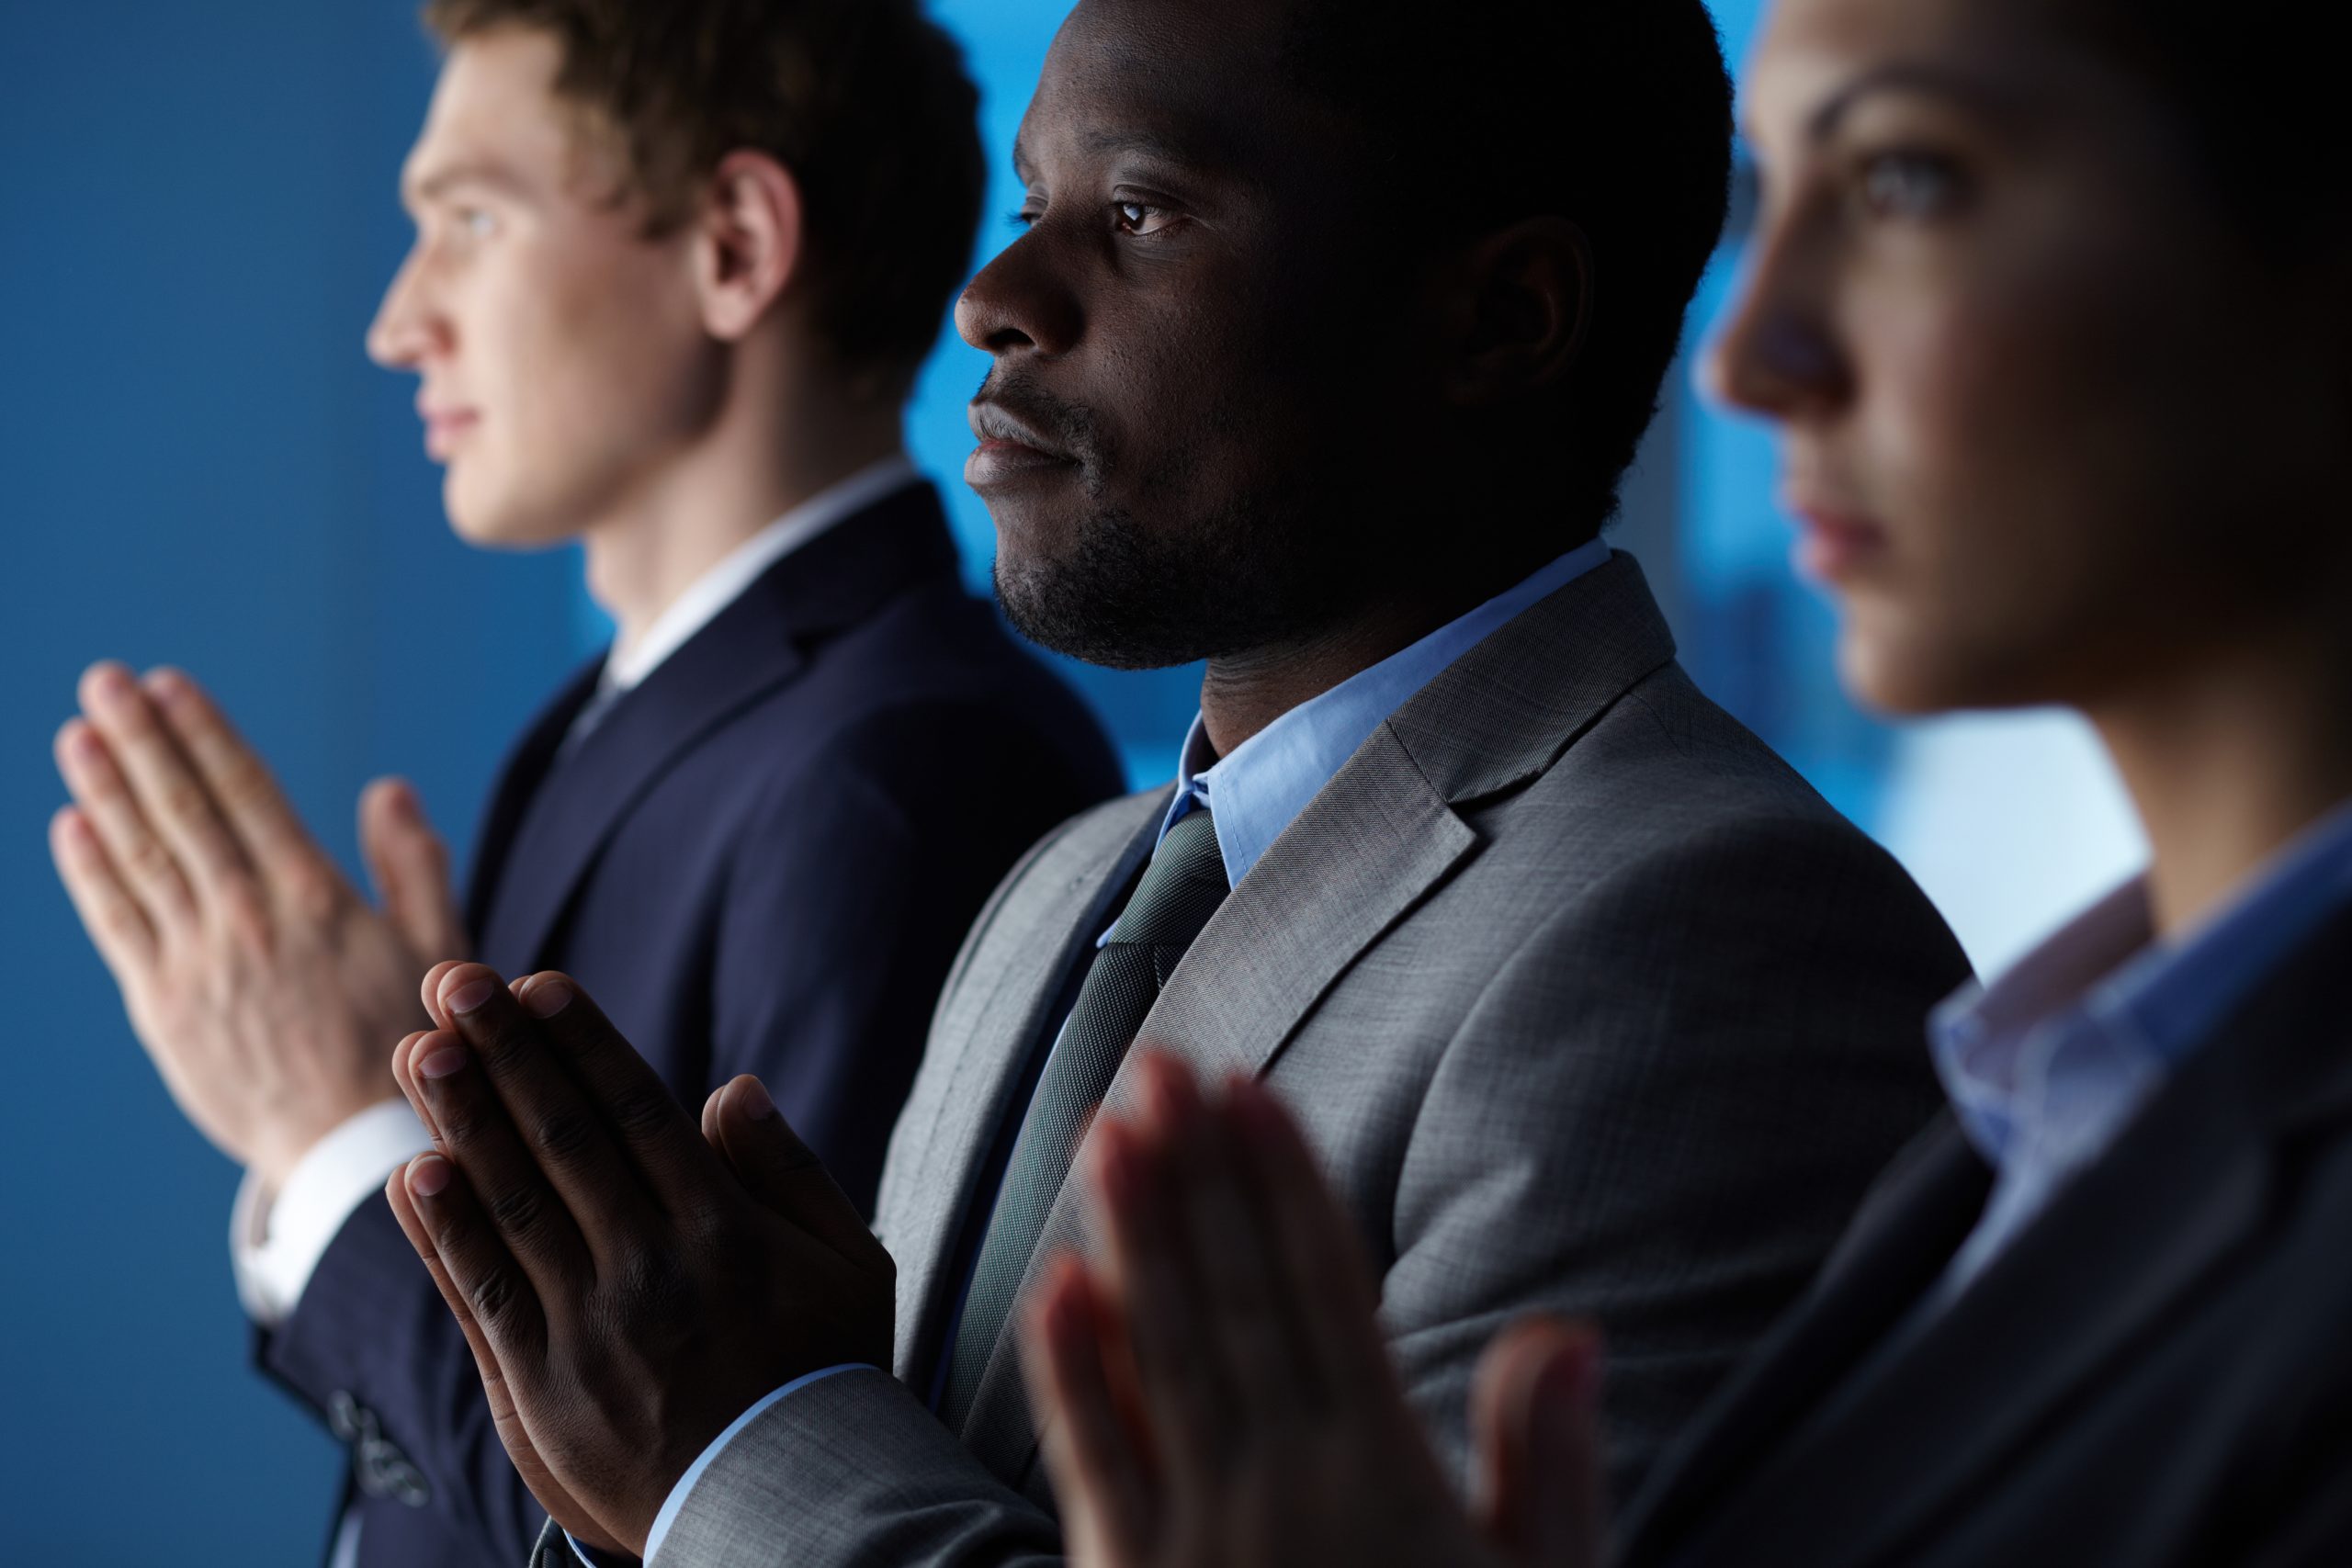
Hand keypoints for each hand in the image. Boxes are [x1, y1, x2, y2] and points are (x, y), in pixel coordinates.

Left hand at [49, 663, 464, 1184]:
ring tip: (76, 734)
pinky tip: (72, 826)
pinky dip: (92, 873)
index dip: (204, 734)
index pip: (247, 793)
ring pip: (143, 857)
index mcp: (318, 897)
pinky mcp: (165, 1008)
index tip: (170, 684)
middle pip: (184, 810)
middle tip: (106, 682)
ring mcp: (201, 963)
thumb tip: (388, 788)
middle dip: (141, 739)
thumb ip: (413, 864)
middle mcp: (252, 920)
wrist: (356, 1148)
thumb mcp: (439, 948)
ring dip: (105, 790)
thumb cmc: (410, 1046)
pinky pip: (119, 926)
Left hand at [384, 962, 893, 1555]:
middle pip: (565, 1142)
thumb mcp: (852, 1264)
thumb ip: (791, 1172)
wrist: (793, 1508)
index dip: (583, 1044)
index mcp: (726, 1230)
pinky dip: (445, 1233)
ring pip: (514, 1206)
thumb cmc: (826, 1374)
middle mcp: (654, 1268)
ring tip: (418, 1048)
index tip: (537, 984)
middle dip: (505, 1055)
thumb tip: (731, 1088)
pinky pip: (483, 1296)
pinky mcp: (541, 1389)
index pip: (638, 1114)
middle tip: (454, 983)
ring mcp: (593, 1329)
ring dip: (460, 1121)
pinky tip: (414, 1172)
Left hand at [1019, 1056, 1607, 1567]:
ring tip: (1108, 1131)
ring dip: (1130, 1236)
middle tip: (1163, 1067)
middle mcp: (1285, 1491)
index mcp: (1387, 1478)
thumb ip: (1549, 1472)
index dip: (1285, 1184)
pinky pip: (1095, 1469)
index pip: (1326, 1293)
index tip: (1253, 1091)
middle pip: (1234, 1299)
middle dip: (1197, 1175)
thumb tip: (1567, 1332)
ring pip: (1160, 1355)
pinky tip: (1055, 1287)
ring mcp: (1200, 1541)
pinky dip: (1073, 1374)